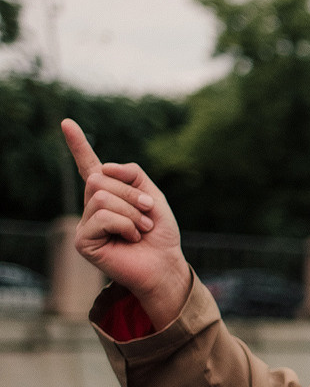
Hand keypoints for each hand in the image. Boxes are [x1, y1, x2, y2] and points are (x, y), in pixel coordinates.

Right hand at [62, 119, 191, 329]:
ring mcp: (85, 223)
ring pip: (101, 197)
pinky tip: (131, 239)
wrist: (165, 264)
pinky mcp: (83, 240)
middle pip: (99, 179)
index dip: (78, 145)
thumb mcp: (153, 195)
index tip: (66, 123)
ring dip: (131, 211)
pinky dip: (124, 225)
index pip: (89, 165)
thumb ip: (132, 174)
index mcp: (108, 193)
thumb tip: (103, 167)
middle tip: (147, 213)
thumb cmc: (160, 234)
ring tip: (141, 229)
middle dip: (130, 193)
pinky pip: (102, 216)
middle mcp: (92, 206)